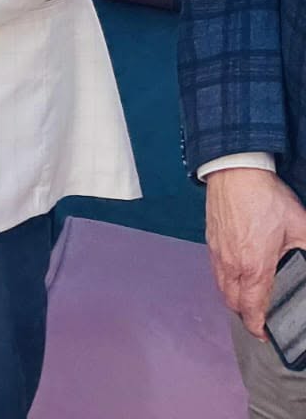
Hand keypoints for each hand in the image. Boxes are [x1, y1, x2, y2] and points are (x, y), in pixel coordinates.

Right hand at [206, 167, 305, 337]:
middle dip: (246, 316)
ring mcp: (218, 253)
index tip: (264, 335)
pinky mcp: (211, 242)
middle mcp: (232, 265)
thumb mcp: (301, 225)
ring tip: (249, 300)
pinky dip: (226, 282)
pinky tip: (237, 275)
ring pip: (222, 289)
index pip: (252, 308)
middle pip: (233, 303)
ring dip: (234, 299)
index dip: (257, 326)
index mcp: (255, 266)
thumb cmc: (265, 198)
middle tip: (260, 319)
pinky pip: (216, 272)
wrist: (235, 173)